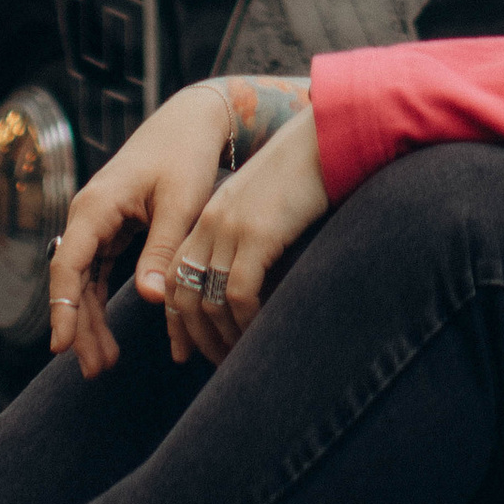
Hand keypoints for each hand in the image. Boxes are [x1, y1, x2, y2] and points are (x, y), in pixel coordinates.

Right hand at [45, 82, 232, 377]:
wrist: (192, 121)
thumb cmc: (187, 157)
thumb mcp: (180, 204)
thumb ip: (161, 250)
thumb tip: (149, 299)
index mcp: (97, 205)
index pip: (68, 264)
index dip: (63, 308)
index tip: (62, 347)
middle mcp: (88, 213)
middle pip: (71, 279)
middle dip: (79, 326)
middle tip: (94, 370)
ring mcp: (97, 220)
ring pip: (82, 280)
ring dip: (89, 320)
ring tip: (103, 363)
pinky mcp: (111, 226)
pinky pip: (96, 272)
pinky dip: (99, 302)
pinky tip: (106, 333)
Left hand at [155, 109, 329, 364]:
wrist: (326, 138)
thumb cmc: (305, 177)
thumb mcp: (265, 209)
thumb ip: (249, 242)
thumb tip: (248, 291)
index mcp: (209, 216)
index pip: (176, 276)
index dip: (178, 319)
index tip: (189, 351)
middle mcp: (211, 222)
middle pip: (184, 292)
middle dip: (195, 337)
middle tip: (216, 365)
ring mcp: (232, 227)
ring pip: (210, 299)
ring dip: (223, 337)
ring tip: (240, 359)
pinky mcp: (259, 233)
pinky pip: (241, 292)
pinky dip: (247, 321)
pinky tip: (261, 333)